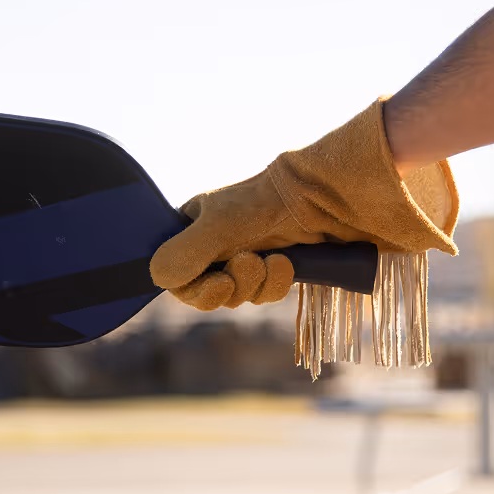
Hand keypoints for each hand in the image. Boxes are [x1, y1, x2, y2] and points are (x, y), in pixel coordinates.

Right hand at [150, 99, 457, 309]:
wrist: (337, 197)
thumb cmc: (272, 202)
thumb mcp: (221, 226)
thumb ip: (183, 254)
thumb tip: (156, 280)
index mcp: (196, 223)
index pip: (175, 272)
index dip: (193, 288)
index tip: (217, 283)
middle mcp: (218, 239)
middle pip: (205, 290)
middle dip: (230, 286)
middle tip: (250, 266)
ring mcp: (249, 253)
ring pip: (237, 295)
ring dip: (256, 285)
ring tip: (278, 261)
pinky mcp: (279, 266)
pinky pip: (264, 293)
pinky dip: (275, 285)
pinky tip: (290, 266)